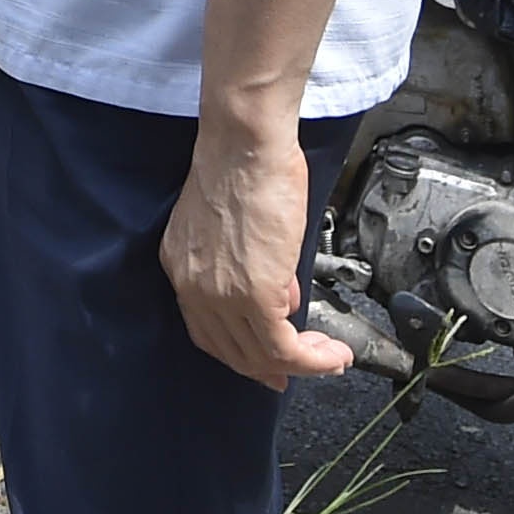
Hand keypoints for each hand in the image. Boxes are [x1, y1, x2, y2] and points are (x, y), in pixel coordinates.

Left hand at [160, 123, 353, 389]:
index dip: (242, 352)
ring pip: (259, 355)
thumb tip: (281, 294)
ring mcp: (220, 294)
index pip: (208, 329)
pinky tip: (332, 355)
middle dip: (271, 367)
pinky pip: (283, 347)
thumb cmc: (245, 168)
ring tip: (330, 358)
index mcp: (181, 266)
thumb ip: (252, 267)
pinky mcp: (253, 295)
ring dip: (302, 364)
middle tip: (305, 367)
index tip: (271, 361)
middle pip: (230, 351)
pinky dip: (313, 359)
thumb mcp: (238, 228)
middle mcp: (192, 285)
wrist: (245, 145)